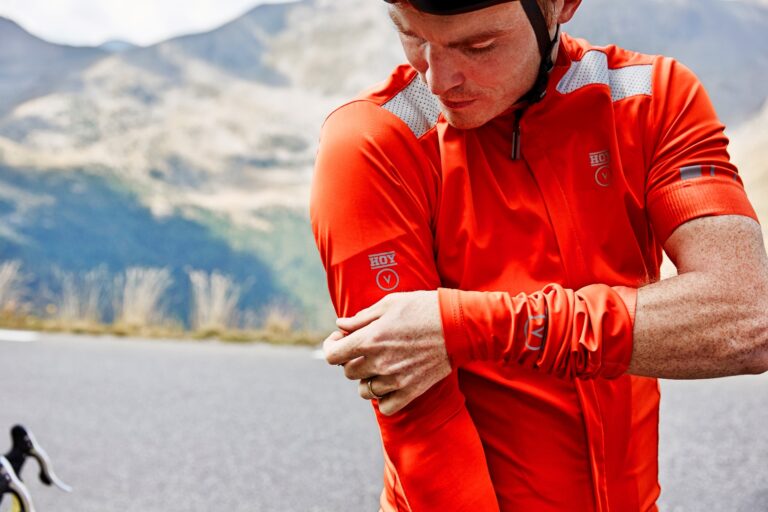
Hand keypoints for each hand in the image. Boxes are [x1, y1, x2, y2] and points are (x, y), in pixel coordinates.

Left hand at [323, 291, 451, 415]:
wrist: (457, 324)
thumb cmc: (422, 308)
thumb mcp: (389, 304)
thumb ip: (361, 318)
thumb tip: (341, 325)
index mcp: (370, 339)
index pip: (332, 355)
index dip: (331, 347)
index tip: (339, 340)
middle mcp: (379, 362)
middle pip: (348, 372)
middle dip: (351, 360)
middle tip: (364, 349)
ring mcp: (395, 379)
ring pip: (365, 391)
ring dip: (366, 379)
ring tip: (378, 366)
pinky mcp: (411, 390)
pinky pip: (385, 406)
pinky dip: (384, 398)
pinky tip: (390, 383)